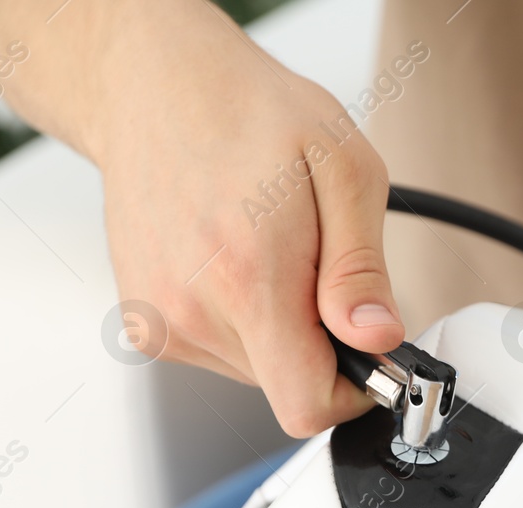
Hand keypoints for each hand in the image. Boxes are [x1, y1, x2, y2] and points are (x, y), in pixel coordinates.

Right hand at [94, 3, 402, 434]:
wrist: (157, 87)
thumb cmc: (251, 116)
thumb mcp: (345, 170)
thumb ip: (362, 268)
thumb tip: (377, 337)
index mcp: (248, 279)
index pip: (307, 405)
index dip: (354, 390)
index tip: (367, 350)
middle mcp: (192, 311)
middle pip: (287, 388)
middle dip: (320, 342)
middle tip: (315, 267)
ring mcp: (161, 322)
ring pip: (256, 371)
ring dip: (280, 328)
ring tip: (270, 252)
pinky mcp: (146, 323)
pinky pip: (221, 352)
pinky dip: (243, 320)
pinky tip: (236, 260)